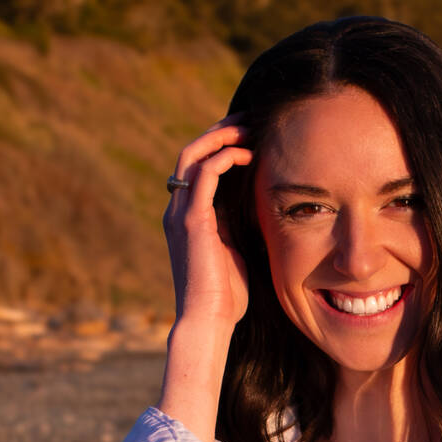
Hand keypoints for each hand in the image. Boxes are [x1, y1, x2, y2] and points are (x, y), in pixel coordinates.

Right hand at [165, 118, 254, 330]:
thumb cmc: (227, 296)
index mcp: (189, 217)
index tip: (251, 135)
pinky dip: (225, 157)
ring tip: (249, 128)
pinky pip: (206, 174)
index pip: (199, 167)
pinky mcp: (193, 220)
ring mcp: (182, 213)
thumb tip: (262, 210)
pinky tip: (249, 155)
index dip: (221, 146)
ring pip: (194, 155)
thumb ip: (239, 227)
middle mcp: (179, 210)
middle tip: (250, 120)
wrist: (209, 321)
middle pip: (192, 153)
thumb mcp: (236, 251)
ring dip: (222, 136)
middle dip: (220, 132)